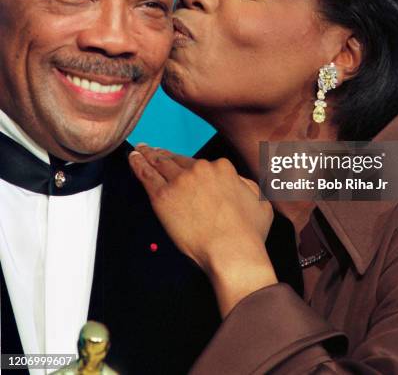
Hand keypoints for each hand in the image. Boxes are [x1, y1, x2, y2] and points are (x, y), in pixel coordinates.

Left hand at [129, 145, 277, 315]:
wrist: (232, 251)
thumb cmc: (248, 233)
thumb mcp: (260, 201)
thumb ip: (247, 186)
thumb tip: (239, 182)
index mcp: (222, 168)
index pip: (201, 163)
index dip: (191, 167)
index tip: (185, 167)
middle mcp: (201, 169)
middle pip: (178, 161)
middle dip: (166, 156)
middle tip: (154, 152)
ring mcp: (181, 181)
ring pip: (161, 163)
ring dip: (148, 155)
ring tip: (141, 151)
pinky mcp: (163, 196)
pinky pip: (146, 175)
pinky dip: (138, 164)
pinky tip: (133, 158)